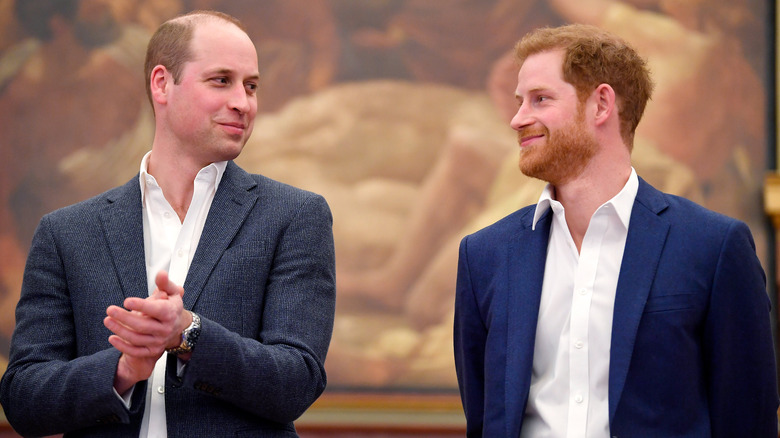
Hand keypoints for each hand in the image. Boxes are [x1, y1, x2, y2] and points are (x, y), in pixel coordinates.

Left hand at [104, 271, 189, 392]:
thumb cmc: (170, 306)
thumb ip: (164, 283)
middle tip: (110, 310)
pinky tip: (112, 338)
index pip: (156, 310)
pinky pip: (136, 351)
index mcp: (170, 313)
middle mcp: (165, 329)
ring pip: (136, 338)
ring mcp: (159, 341)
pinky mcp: (152, 351)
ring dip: (119, 330)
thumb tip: (161, 274)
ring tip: (107, 320)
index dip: (142, 306)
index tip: (126, 301)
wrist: (178, 327)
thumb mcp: (172, 292)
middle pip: (142, 325)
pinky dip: (123, 346)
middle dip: (124, 318)